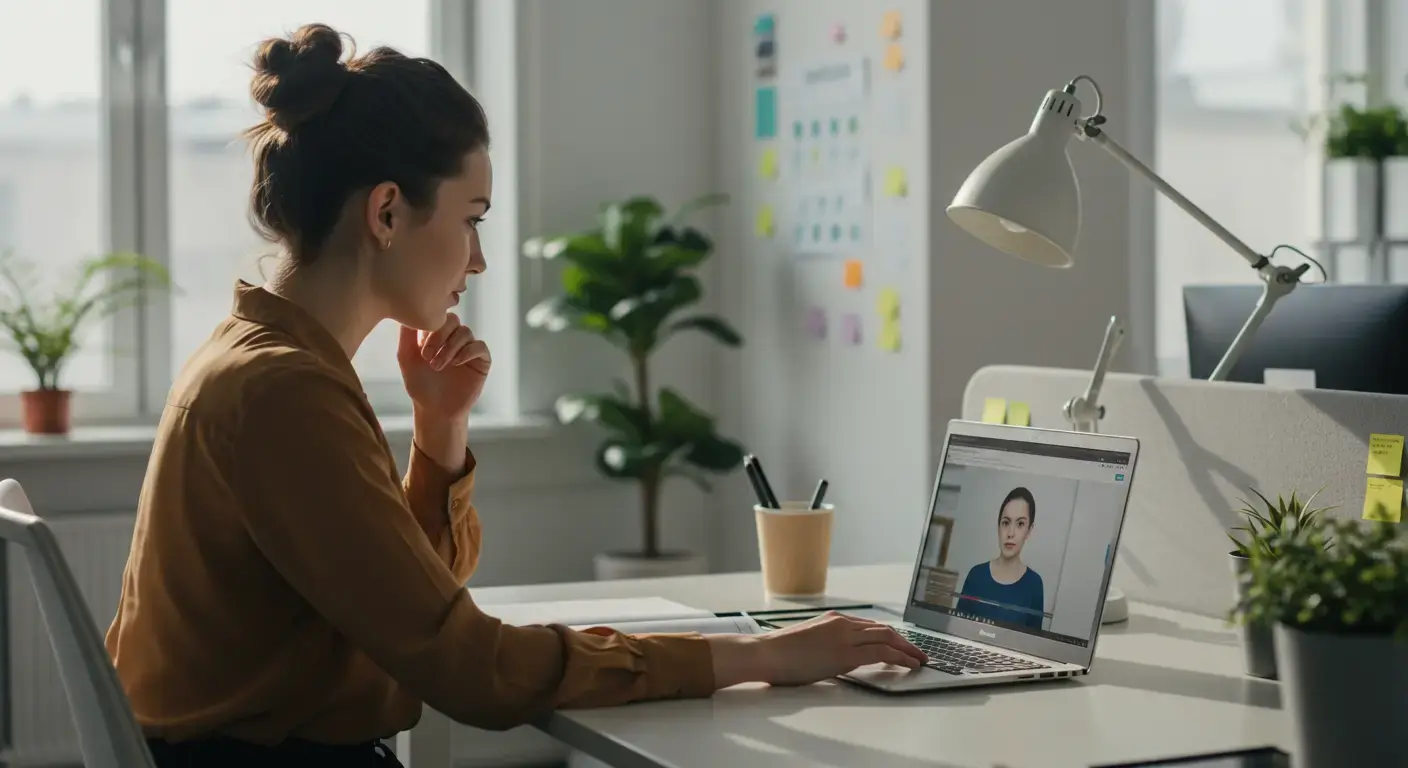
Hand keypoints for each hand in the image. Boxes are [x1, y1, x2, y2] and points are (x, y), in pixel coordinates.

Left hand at [397, 314, 490, 420]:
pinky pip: (480, 346)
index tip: (420, 347)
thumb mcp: (406, 356)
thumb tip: (407, 311)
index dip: (430, 326)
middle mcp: (454, 338)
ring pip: (465, 332)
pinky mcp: (481, 361)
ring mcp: (469, 348)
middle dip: (439, 336)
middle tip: (427, 356)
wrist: (434, 409)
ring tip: (437, 366)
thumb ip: (407, 334)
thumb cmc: (419, 384)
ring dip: (449, 348)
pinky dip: (467, 352)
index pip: (438, 315)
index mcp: (438, 334)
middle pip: (453, 320)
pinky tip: (455, 363)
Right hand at [709, 612, 926, 687]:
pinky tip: (910, 665)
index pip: (870, 626)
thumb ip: (826, 644)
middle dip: (905, 641)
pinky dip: (900, 657)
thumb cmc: (779, 653)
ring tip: (920, 659)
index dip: (890, 635)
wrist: (765, 653)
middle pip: (884, 629)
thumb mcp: (807, 642)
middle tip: (919, 652)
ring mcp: (845, 636)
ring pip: (888, 637)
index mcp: (833, 619)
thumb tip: (836, 657)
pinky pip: (882, 652)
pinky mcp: (845, 652)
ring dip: (908, 649)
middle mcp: (842, 623)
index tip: (901, 644)